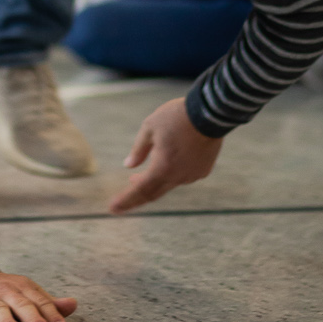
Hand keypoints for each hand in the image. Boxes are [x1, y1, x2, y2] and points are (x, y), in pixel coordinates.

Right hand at [0, 263, 76, 321]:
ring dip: (6, 320)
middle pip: (21, 304)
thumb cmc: (4, 291)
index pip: (40, 301)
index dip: (51, 315)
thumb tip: (73, 305)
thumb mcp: (26, 293)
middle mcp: (6, 291)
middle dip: (33, 318)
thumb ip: (48, 303)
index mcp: (23, 288)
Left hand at [109, 97, 222, 213]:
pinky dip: (174, 171)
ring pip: (170, 182)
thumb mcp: (150, 127)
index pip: (140, 191)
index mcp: (162, 168)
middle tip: (129, 185)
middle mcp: (178, 177)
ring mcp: (192, 175)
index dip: (125, 200)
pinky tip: (172, 158)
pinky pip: (184, 175)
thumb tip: (129, 165)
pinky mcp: (203, 170)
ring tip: (153, 162)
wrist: (210, 113)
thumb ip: (138, 149)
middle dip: (139, 192)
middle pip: (154, 192)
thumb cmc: (176, 117)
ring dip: (158, 177)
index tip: (113, 209)